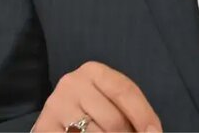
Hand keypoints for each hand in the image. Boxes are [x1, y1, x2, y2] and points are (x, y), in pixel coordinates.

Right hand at [33, 61, 162, 131]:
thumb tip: (153, 132)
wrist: (59, 118)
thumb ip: (130, 110)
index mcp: (93, 71)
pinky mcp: (44, 127)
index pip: (124, 91)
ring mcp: (56, 107)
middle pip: (114, 120)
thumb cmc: (92, 108)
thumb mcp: (110, 100)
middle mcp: (71, 84)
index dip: (143, 115)